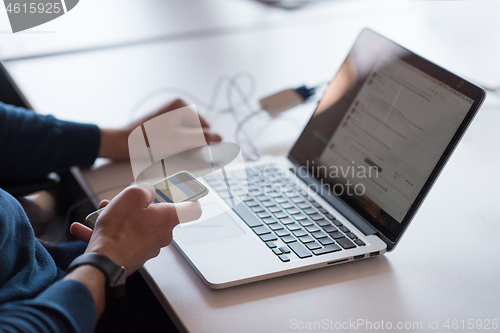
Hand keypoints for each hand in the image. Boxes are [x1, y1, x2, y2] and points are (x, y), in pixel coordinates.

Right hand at [70, 184, 200, 274]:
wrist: (104, 262)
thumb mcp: (133, 195)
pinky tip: (85, 228)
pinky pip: (122, 238)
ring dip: (119, 217)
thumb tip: (149, 192)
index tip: (183, 191)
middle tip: (123, 200)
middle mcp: (162, 234)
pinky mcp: (133, 254)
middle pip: (156, 213)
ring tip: (101, 212)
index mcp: (168, 219)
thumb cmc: (119, 230)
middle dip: (138, 205)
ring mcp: (148, 246)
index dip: (189, 198)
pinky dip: (106, 232)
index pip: (191, 209)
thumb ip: (145, 189)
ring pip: (135, 225)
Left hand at [98, 98, 221, 160]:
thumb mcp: (180, 140)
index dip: (202, 142)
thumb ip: (203, 138)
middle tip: (181, 153)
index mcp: (182, 105)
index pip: (204, 126)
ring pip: (186, 134)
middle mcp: (175, 107)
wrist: (121, 144)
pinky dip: (175, 144)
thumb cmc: (148, 141)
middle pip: (195, 130)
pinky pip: (176, 135)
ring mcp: (167, 115)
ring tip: (170, 151)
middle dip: (192, 143)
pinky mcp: (160, 124)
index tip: (194, 153)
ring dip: (183, 146)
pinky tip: (165, 150)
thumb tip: (220, 138)